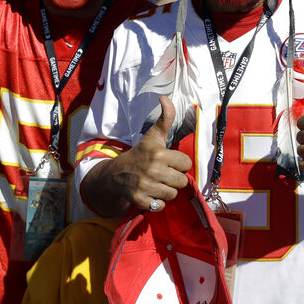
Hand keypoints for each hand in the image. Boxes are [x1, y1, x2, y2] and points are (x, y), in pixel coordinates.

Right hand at [106, 95, 191, 211]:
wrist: (117, 173)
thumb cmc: (141, 153)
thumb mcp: (153, 136)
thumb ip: (165, 118)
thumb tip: (165, 98)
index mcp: (159, 153)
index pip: (186, 163)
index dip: (179, 163)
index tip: (169, 161)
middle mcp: (153, 170)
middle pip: (182, 181)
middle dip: (174, 179)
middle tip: (163, 174)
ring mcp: (146, 186)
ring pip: (173, 194)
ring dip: (167, 191)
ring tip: (157, 183)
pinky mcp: (140, 201)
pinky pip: (161, 206)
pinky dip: (157, 203)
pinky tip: (151, 194)